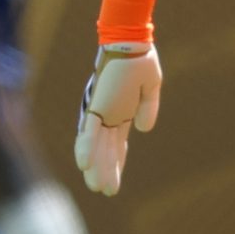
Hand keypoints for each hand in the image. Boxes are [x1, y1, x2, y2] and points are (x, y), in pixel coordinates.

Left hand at [75, 43, 161, 195]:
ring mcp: (102, 111)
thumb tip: (145, 129)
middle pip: (107, 150)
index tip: (115, 183)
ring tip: (97, 187)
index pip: (118, 145)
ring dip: (97, 166)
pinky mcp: (97, 105)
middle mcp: (110, 115)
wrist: (131, 41)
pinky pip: (90, 130)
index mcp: (122, 113)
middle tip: (105, 191)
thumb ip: (148, 108)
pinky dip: (86, 147)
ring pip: (98, 146)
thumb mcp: (151, 88)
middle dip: (107, 171)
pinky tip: (84, 165)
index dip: (117, 164)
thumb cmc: (140, 59)